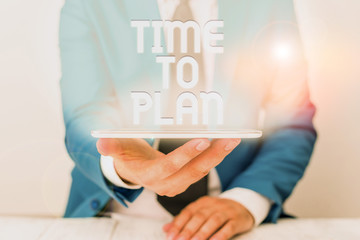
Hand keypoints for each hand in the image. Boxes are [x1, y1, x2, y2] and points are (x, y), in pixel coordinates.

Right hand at [97, 138, 240, 196]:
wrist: (135, 171)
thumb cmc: (128, 157)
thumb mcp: (117, 151)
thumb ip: (111, 147)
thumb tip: (101, 143)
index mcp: (150, 176)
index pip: (170, 165)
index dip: (186, 154)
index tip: (204, 139)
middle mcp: (166, 184)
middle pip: (193, 171)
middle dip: (213, 155)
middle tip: (230, 139)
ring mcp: (177, 185)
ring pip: (201, 172)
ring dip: (218, 156)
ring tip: (232, 140)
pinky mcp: (184, 181)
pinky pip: (202, 170)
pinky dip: (214, 158)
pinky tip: (224, 145)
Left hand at [163, 196, 253, 239]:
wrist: (243, 205)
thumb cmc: (218, 211)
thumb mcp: (201, 212)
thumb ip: (184, 220)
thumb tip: (166, 229)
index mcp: (202, 202)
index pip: (188, 211)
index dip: (178, 224)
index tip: (170, 236)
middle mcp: (213, 205)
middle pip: (199, 216)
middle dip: (188, 230)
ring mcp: (226, 211)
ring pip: (213, 221)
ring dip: (202, 232)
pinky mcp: (237, 220)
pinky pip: (229, 227)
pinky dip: (220, 235)